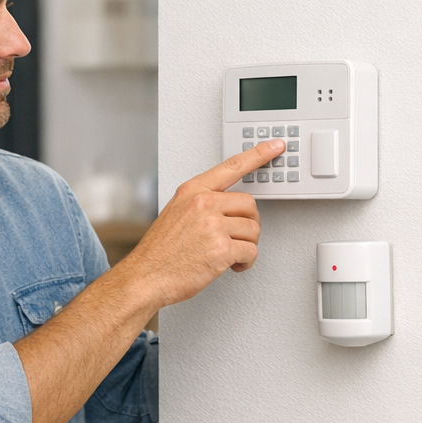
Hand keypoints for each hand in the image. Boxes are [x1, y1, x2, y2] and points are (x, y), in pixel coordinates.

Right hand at [121, 139, 285, 308]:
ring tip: (228, 253)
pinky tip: (231, 265)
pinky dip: (245, 262)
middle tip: (235, 236)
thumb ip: (201, 203)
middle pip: (250, 204)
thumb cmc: (160, 251)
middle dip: (247, 224)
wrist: (146, 276)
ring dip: (246, 245)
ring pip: (253, 230)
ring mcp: (212, 225)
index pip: (232, 167)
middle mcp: (203, 203)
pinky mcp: (221, 249)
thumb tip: (229, 208)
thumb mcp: (175, 213)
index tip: (275, 146)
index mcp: (192, 191)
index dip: (258, 155)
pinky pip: (251, 251)